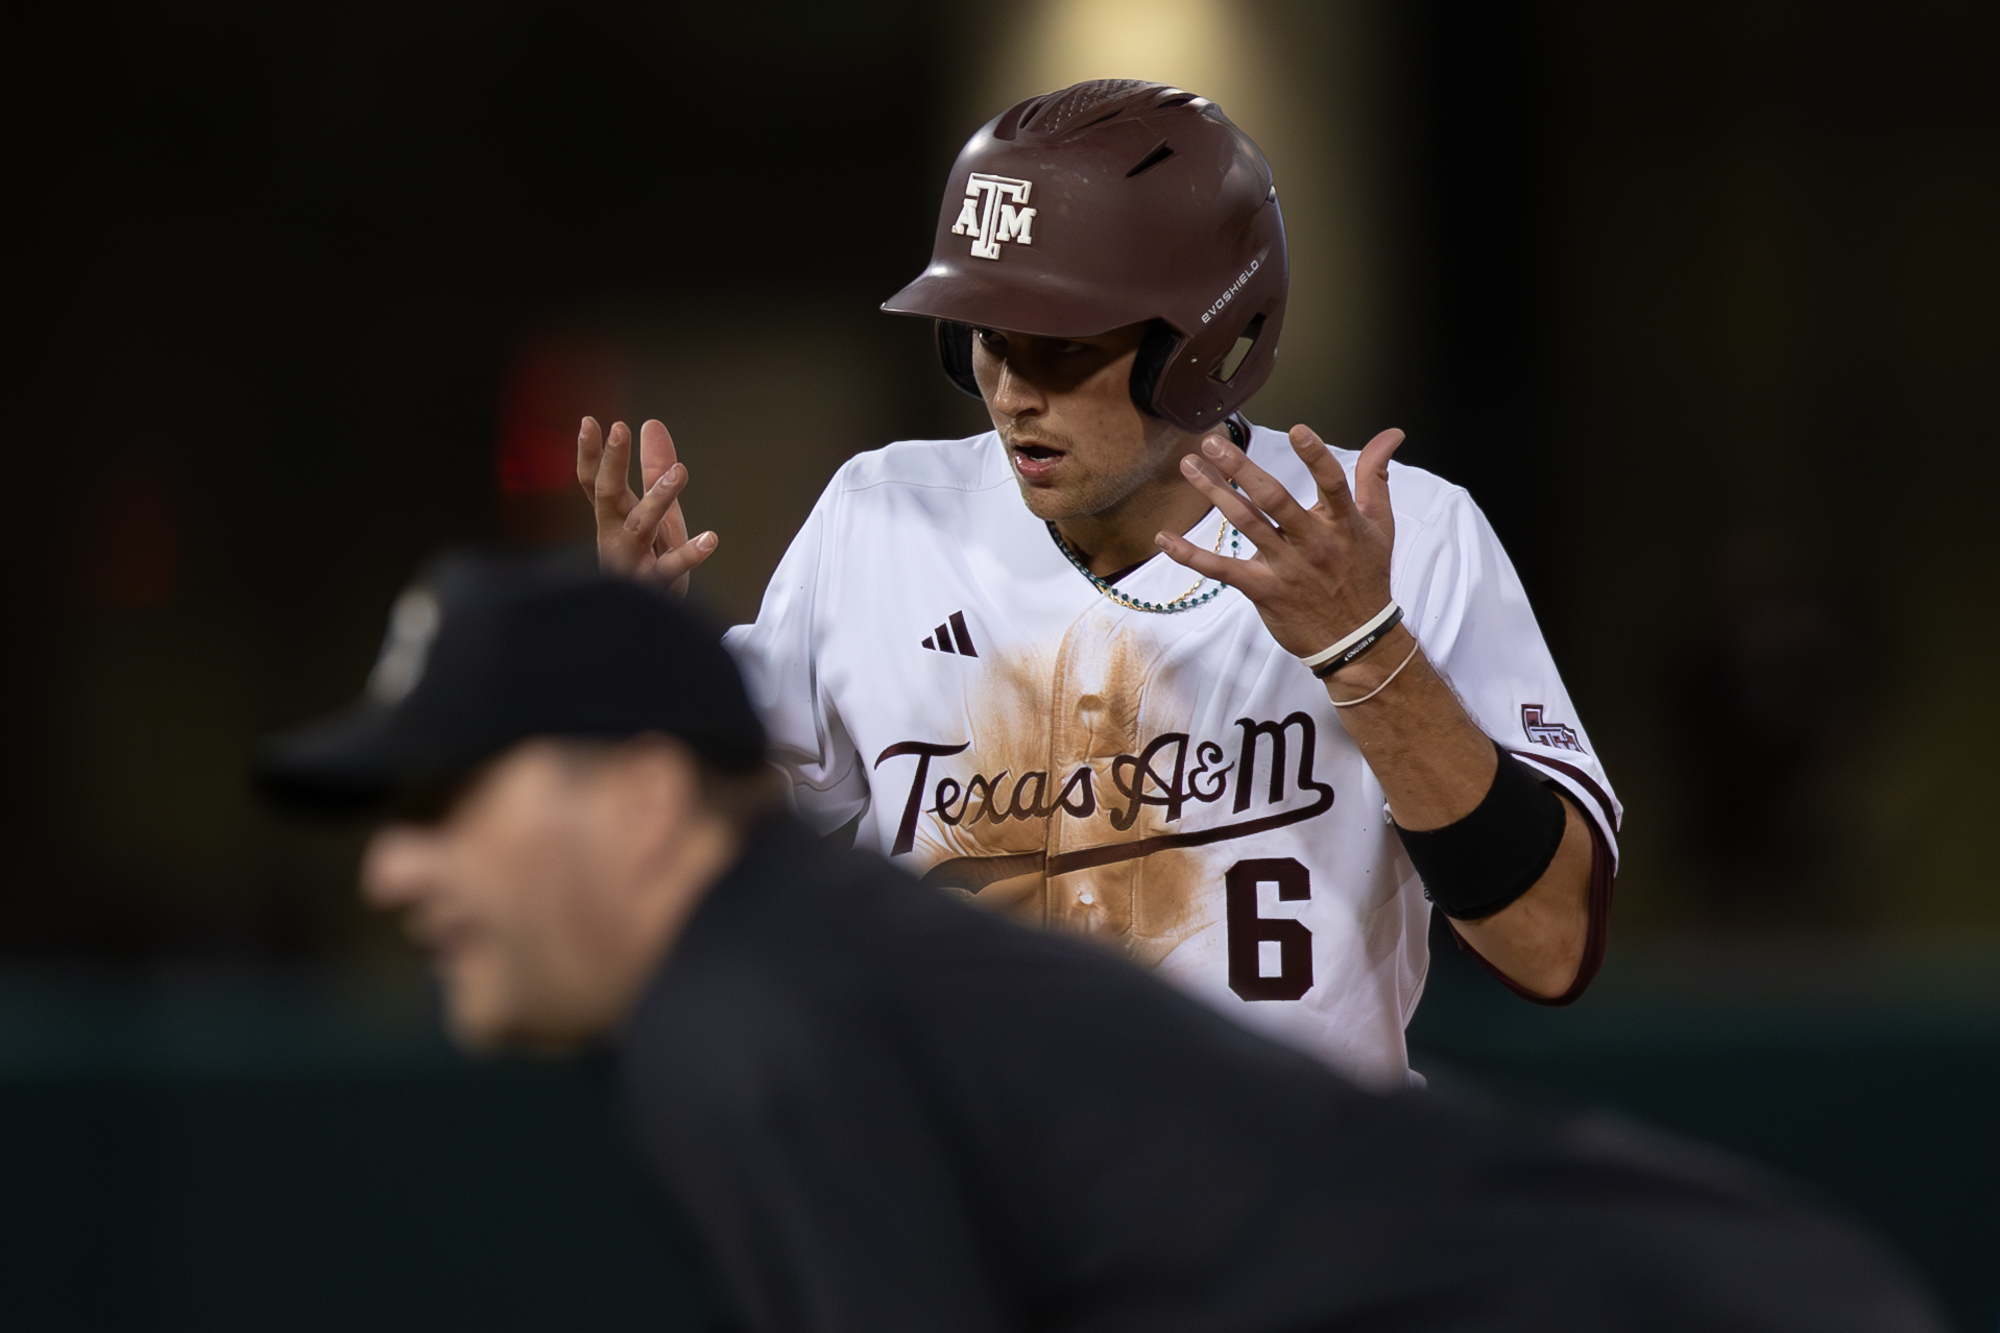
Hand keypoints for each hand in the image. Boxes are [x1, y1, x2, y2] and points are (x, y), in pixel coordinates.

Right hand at [576, 416, 717, 596]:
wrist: (642, 623)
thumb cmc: (646, 559)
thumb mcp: (654, 510)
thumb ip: (653, 469)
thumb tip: (651, 424)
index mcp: (612, 518)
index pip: (593, 482)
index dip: (588, 452)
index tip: (589, 421)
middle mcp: (616, 536)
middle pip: (608, 496)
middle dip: (612, 463)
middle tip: (619, 430)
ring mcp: (633, 560)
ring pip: (640, 526)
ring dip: (657, 498)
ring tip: (679, 471)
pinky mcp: (655, 584)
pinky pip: (671, 567)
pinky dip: (690, 553)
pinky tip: (710, 538)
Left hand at [1156, 425, 1404, 657]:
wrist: (1357, 639)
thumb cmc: (1367, 576)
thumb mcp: (1381, 525)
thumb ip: (1376, 477)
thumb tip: (1391, 434)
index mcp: (1342, 524)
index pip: (1331, 484)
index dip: (1316, 457)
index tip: (1298, 430)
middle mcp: (1313, 542)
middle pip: (1275, 500)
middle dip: (1241, 469)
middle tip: (1213, 444)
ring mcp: (1286, 567)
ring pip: (1246, 524)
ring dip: (1214, 493)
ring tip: (1190, 466)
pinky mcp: (1263, 590)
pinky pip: (1221, 570)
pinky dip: (1190, 555)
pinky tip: (1165, 539)